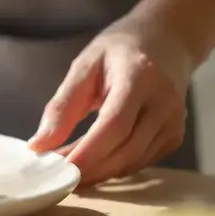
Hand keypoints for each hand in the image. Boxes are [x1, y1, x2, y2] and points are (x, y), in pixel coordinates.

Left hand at [27, 12, 195, 185]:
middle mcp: (164, 103)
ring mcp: (174, 122)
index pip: (114, 124)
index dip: (87, 152)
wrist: (167, 40)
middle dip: (89, 168)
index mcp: (140, 78)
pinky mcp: (175, 136)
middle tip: (55, 174)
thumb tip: (39, 145)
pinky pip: (142, 161)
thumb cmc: (119, 50)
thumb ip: (62, 106)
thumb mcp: (84, 66)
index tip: (58, 169)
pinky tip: (92, 163)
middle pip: (126, 150)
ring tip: (68, 170)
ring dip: (99, 172)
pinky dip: (114, 167)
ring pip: (134, 161)